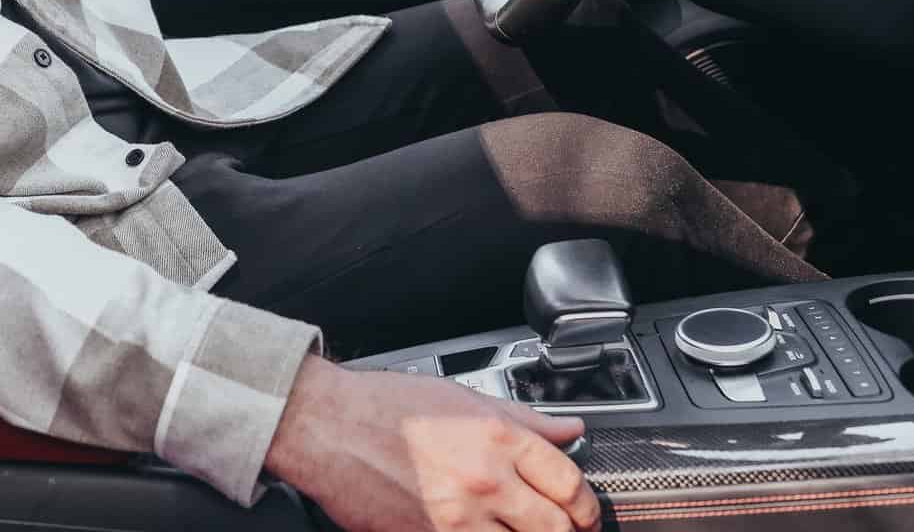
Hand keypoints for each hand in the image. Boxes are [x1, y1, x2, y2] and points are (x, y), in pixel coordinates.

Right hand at [265, 356, 601, 531]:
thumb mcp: (461, 395)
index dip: (587, 504)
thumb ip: (523, 418)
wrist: (326, 428)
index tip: (584, 510)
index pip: (570, 483)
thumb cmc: (383, 406)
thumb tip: (569, 430)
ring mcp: (456, 520)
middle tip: (568, 529)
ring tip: (520, 530)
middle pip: (557, 528)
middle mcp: (483, 482)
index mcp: (496, 438)